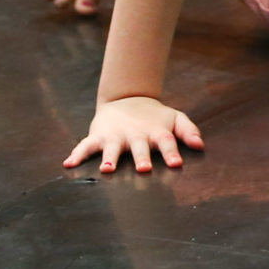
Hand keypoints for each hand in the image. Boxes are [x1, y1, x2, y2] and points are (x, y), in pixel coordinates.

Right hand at [66, 94, 205, 173]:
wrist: (126, 99)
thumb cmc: (155, 117)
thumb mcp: (174, 118)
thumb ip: (188, 130)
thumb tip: (200, 145)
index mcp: (155, 132)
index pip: (166, 142)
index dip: (171, 152)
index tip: (177, 163)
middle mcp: (135, 135)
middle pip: (139, 147)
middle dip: (141, 158)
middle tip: (144, 169)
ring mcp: (116, 136)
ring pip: (112, 148)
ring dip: (109, 158)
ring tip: (106, 169)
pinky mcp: (99, 135)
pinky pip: (85, 145)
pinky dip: (77, 154)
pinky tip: (68, 164)